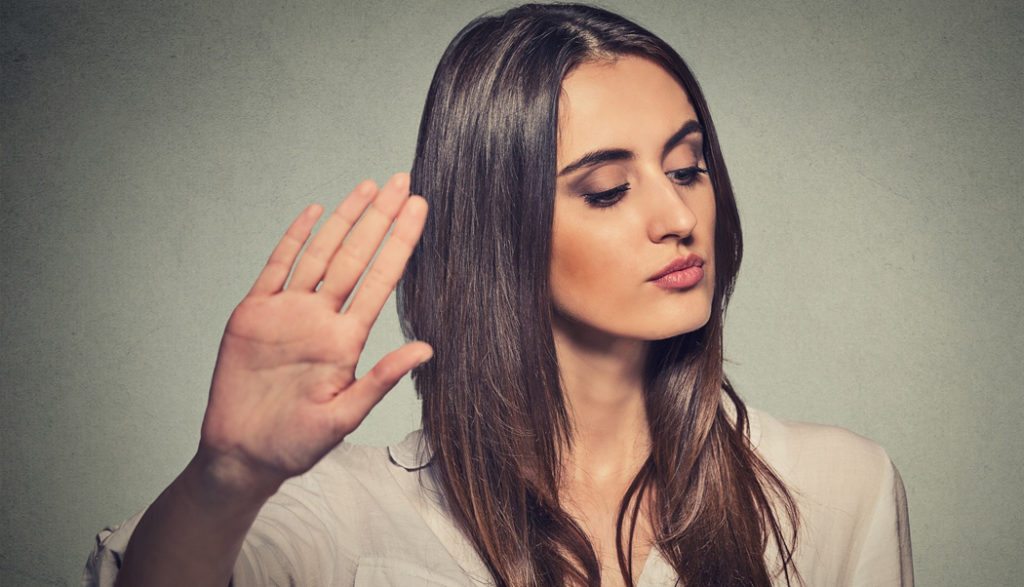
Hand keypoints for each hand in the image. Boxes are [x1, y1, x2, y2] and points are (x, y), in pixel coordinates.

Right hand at [196, 172, 431, 498]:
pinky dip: (294, 239)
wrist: (243, 454)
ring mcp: (288, 312)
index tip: (420, 209)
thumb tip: (426, 349)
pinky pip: (277, 267)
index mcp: (346, 340)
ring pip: (321, 254)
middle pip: (355, 256)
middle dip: (380, 219)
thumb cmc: (295, 444)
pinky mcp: (254, 314)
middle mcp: (321, 318)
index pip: (381, 280)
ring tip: (370, 187)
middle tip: (403, 182)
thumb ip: (381, 380)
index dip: (400, 243)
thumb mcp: (343, 417)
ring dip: (344, 220)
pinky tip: (315, 213)